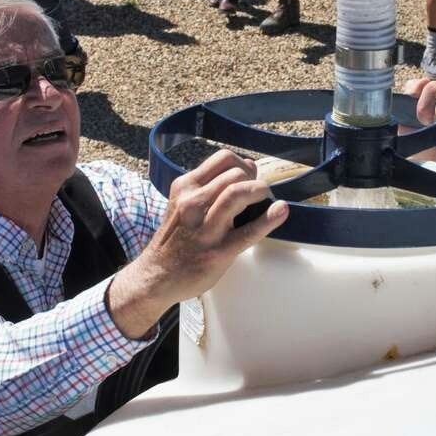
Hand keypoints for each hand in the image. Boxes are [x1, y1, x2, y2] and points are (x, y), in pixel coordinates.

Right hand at [107, 149, 286, 337]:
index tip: (249, 176)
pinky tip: (280, 211)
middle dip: (254, 179)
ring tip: (267, 198)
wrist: (155, 277)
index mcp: (185, 187)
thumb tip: (248, 167)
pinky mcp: (217, 251)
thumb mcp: (182, 203)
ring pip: (237, 193)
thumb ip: (209, 186)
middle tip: (259, 193)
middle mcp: (192, 203)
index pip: (223, 158)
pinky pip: (248, 232)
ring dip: (260, 191)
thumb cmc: (174, 240)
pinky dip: (269, 219)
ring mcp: (205, 227)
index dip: (243, 164)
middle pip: (235, 173)